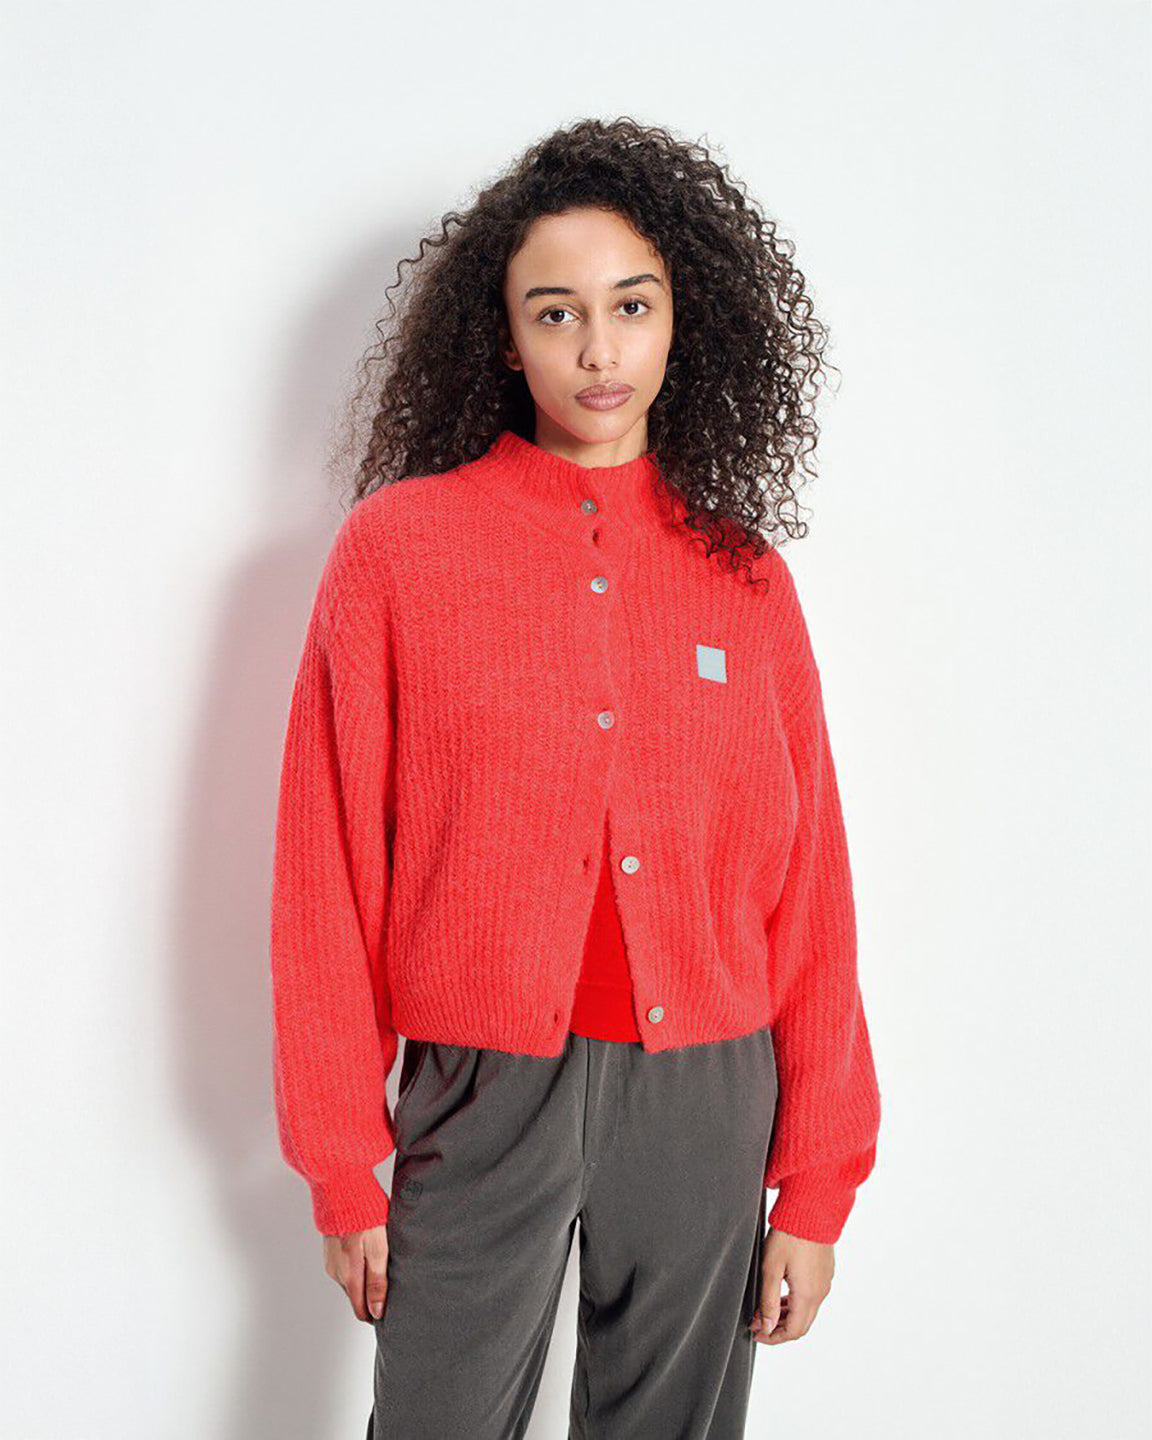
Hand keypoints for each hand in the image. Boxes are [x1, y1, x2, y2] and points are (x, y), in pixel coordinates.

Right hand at [323, 1223, 389, 1321]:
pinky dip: (358, 1265)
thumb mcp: (378, 1248)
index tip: (390, 1311)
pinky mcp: (331, 1249)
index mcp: (349, 1276)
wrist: (341, 1186)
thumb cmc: (364, 1214)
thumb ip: (377, 1281)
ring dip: (365, 1279)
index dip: (375, 1314)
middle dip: (372, 1296)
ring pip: (351, 1281)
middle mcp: (336, 1272)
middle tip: (392, 1283)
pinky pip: (346, 1267)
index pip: (361, 1310)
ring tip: (383, 1263)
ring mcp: (331, 1261)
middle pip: (356, 1296)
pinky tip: (368, 1251)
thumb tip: (377, 1312)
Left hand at [749, 1226, 834, 1343]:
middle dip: (779, 1328)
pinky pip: (812, 1296)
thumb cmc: (789, 1234)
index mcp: (808, 1294)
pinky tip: (782, 1293)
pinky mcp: (825, 1271)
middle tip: (759, 1323)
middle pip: (802, 1324)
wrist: (811, 1208)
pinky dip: (796, 1302)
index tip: (756, 1333)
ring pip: (807, 1310)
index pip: (793, 1331)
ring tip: (766, 1309)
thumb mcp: (771, 1268)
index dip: (773, 1337)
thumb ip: (768, 1301)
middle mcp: (821, 1291)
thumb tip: (766, 1327)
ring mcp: (825, 1281)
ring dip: (787, 1315)